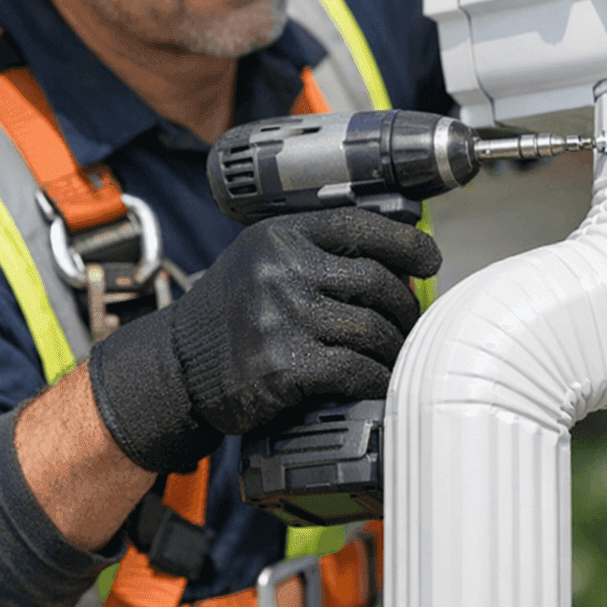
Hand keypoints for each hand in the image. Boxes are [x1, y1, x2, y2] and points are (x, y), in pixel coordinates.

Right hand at [87, 209, 440, 472]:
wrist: (176, 366)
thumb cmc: (230, 314)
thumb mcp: (263, 261)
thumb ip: (318, 253)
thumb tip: (397, 264)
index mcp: (280, 236)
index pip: (360, 225)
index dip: (406, 242)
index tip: (430, 259)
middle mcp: (280, 270)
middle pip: (376, 280)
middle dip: (405, 306)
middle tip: (410, 322)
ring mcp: (280, 317)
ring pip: (372, 328)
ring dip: (394, 347)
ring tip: (396, 355)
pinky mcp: (282, 365)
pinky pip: (354, 369)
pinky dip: (376, 377)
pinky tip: (378, 381)